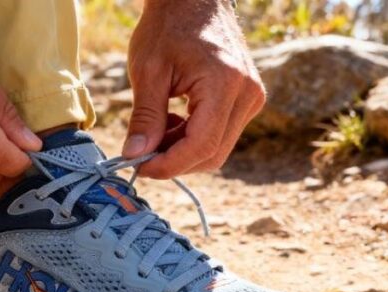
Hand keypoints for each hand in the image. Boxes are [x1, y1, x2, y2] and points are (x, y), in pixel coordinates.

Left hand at [123, 0, 265, 178]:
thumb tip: (135, 156)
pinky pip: (220, 133)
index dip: (170, 165)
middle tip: (141, 153)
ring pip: (217, 148)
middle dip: (175, 161)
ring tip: (154, 127)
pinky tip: (170, 120)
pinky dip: (192, 137)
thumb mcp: (147, 71)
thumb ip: (144, 118)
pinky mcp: (248, 98)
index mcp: (224, 84)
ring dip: (182, 149)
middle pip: (213, 153)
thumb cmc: (168, 26)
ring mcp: (252, 97)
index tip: (139, 168)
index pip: (202, 145)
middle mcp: (247, 94)